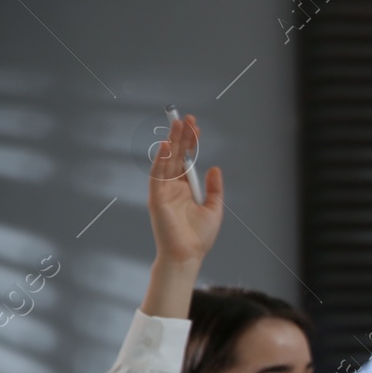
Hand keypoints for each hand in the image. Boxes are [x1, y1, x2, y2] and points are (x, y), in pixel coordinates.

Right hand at [148, 114, 223, 264]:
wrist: (188, 255)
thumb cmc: (199, 236)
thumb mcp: (214, 208)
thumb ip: (214, 188)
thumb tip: (215, 168)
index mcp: (185, 188)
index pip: (187, 160)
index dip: (191, 143)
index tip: (196, 127)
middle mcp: (173, 187)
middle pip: (176, 156)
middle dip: (181, 136)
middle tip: (186, 117)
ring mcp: (163, 191)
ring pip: (167, 161)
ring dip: (171, 142)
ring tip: (177, 124)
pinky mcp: (156, 198)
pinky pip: (158, 175)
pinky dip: (161, 159)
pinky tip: (166, 145)